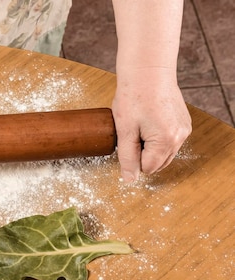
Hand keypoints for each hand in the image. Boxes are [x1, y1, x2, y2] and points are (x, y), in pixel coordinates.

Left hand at [112, 68, 191, 182]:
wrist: (148, 70)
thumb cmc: (134, 97)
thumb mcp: (125, 131)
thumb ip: (127, 158)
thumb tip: (130, 180)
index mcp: (166, 142)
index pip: (146, 168)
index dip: (132, 157)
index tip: (127, 138)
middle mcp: (180, 138)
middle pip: (157, 163)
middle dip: (142, 153)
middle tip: (132, 131)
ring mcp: (184, 129)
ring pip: (163, 153)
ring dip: (149, 146)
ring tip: (140, 124)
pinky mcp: (184, 122)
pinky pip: (169, 141)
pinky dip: (157, 137)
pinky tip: (149, 121)